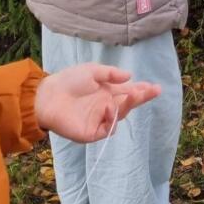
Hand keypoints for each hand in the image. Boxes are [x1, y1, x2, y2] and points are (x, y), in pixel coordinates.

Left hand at [35, 63, 160, 141]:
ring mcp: (100, 119)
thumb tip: (129, 76)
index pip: (128, 91)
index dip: (141, 89)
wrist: (49, 97)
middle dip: (142, 97)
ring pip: (120, 115)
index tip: (154, 87)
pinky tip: (111, 107)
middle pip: (129, 103)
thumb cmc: (69, 81)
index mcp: (107, 91)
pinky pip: (108, 129)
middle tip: (154, 90)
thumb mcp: (93, 70)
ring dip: (129, 105)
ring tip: (135, 94)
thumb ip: (111, 74)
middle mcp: (106, 105)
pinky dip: (112, 119)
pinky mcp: (92, 132)